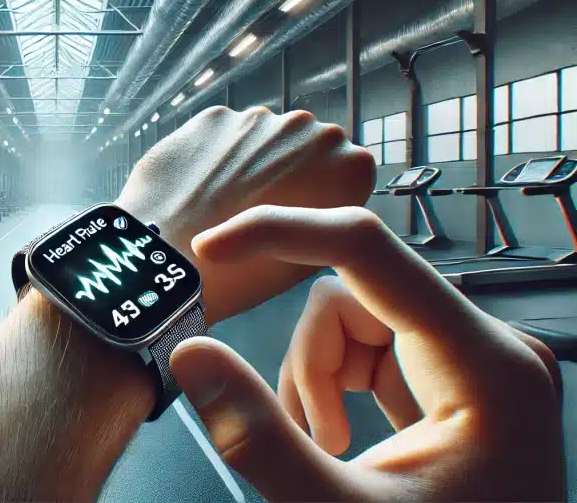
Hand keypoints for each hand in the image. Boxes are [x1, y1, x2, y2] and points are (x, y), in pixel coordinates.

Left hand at [116, 106, 373, 322]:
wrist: (176, 263)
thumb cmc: (247, 272)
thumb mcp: (311, 255)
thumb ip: (321, 212)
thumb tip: (310, 195)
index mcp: (352, 166)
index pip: (340, 172)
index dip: (314, 196)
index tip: (291, 218)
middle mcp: (313, 130)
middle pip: (301, 148)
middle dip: (284, 170)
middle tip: (253, 212)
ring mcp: (261, 117)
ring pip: (259, 138)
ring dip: (247, 160)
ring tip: (221, 204)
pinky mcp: (215, 116)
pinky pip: (221, 134)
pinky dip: (211, 154)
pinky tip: (198, 189)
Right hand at [170, 205, 562, 501]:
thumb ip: (260, 437)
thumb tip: (191, 355)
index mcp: (484, 365)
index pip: (366, 251)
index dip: (280, 233)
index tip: (213, 247)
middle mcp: (491, 347)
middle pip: (354, 297)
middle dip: (309, 363)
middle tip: (310, 438)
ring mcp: (477, 361)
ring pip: (355, 320)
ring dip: (317, 379)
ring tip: (326, 450)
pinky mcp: (457, 378)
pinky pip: (372, 346)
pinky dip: (336, 386)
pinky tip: (341, 441)